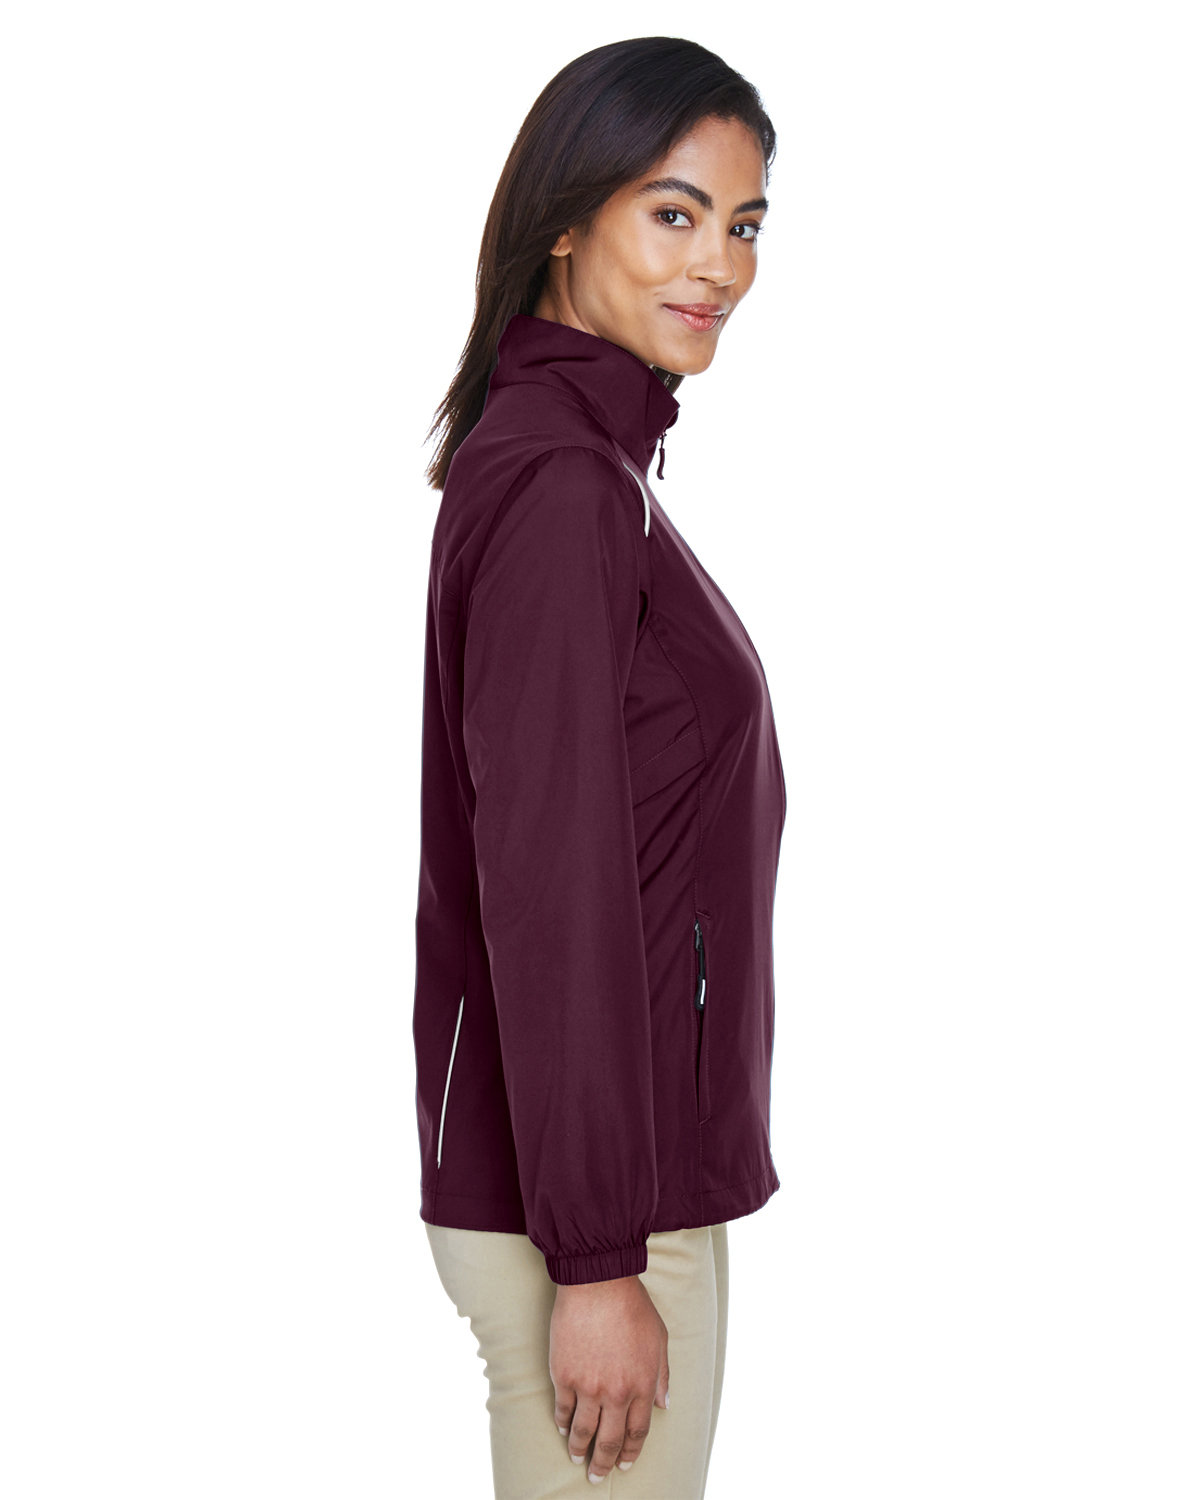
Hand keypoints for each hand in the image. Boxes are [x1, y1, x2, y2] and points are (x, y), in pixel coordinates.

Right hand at [549, 1274, 669, 1482]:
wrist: (599, 1284)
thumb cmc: (632, 1306)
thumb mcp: (660, 1339)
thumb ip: (662, 1376)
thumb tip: (663, 1405)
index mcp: (642, 1385)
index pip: (638, 1431)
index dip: (631, 1451)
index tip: (624, 1462)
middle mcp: (616, 1392)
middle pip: (609, 1439)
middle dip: (603, 1462)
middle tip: (596, 1475)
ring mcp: (588, 1386)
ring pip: (583, 1431)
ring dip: (579, 1449)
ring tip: (576, 1458)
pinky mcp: (564, 1375)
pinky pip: (563, 1409)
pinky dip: (563, 1422)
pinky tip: (563, 1428)